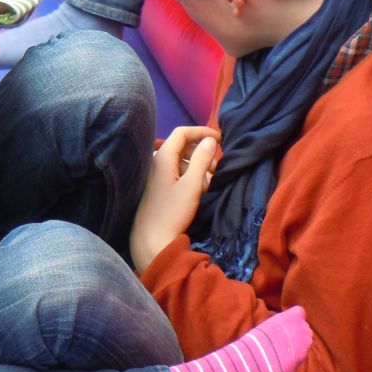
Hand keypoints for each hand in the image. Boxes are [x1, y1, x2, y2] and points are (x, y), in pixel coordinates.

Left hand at [131, 126, 220, 272]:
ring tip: (209, 184)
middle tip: (216, 169)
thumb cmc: (172, 212)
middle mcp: (156, 162)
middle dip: (202, 154)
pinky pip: (176, 173)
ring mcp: (154, 175)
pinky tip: (199, 191)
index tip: (220, 139)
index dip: (201, 131)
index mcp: (163, 157)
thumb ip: (202, 161)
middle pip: (182, 147)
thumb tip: (210, 140)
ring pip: (181, 162)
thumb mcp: (192, 186)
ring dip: (197, 168)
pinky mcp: (156, 187)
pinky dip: (189, 177)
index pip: (182, 133)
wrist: (151, 240)